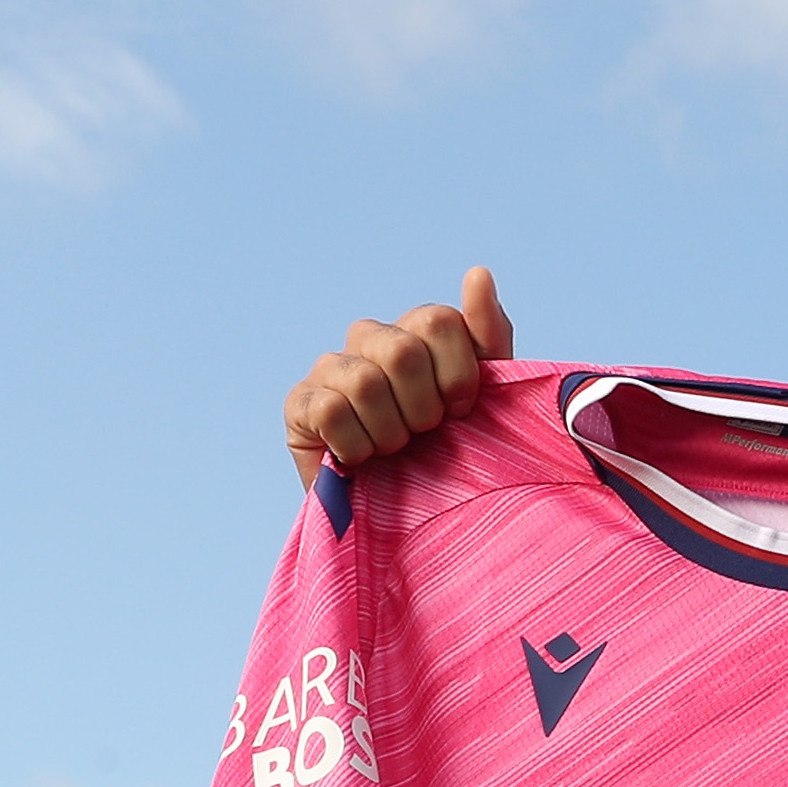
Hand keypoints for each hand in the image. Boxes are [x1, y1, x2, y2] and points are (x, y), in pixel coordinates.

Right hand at [283, 269, 512, 480]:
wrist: (409, 514)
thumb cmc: (452, 448)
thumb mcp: (488, 394)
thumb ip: (488, 332)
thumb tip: (478, 273)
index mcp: (416, 329)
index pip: (437, 320)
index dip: (456, 375)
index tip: (461, 411)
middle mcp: (370, 337)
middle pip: (402, 351)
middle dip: (424, 409)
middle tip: (424, 434)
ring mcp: (330, 367)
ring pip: (365, 382)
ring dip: (390, 433)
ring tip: (393, 450)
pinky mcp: (299, 404)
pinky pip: (330, 411)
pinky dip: (355, 445)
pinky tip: (361, 458)